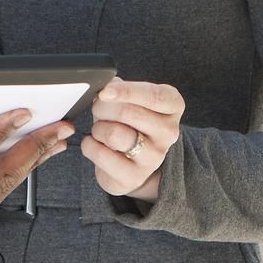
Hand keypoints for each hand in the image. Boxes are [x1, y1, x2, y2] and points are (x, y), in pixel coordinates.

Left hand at [80, 77, 182, 201]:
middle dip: (103, 108)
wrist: (133, 162)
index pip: (154, 96)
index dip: (127, 91)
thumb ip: (119, 89)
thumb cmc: (130, 122)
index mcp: (173, 106)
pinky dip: (90, 146)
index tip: (104, 91)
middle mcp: (169, 132)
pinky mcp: (134, 177)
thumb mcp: (130, 99)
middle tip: (97, 108)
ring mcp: (154, 157)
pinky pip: (102, 155)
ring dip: (98, 128)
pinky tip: (95, 144)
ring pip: (114, 134)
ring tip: (100, 130)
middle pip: (129, 112)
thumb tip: (105, 86)